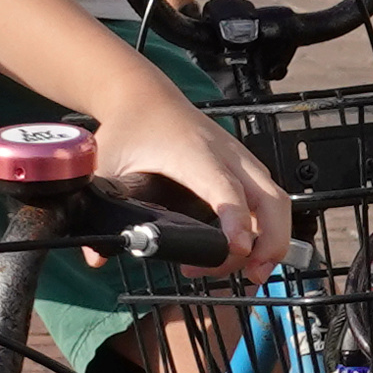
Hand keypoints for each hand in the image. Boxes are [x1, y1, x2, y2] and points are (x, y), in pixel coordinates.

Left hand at [90, 82, 291, 281]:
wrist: (145, 97)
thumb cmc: (131, 128)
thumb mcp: (106, 166)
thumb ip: (100, 209)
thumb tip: (96, 258)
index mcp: (193, 154)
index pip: (224, 189)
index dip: (236, 220)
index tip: (238, 249)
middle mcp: (226, 156)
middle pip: (269, 199)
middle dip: (271, 240)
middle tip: (254, 275)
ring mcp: (240, 160)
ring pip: (276, 201)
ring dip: (273, 238)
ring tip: (252, 271)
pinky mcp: (244, 166)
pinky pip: (270, 198)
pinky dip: (270, 227)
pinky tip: (250, 251)